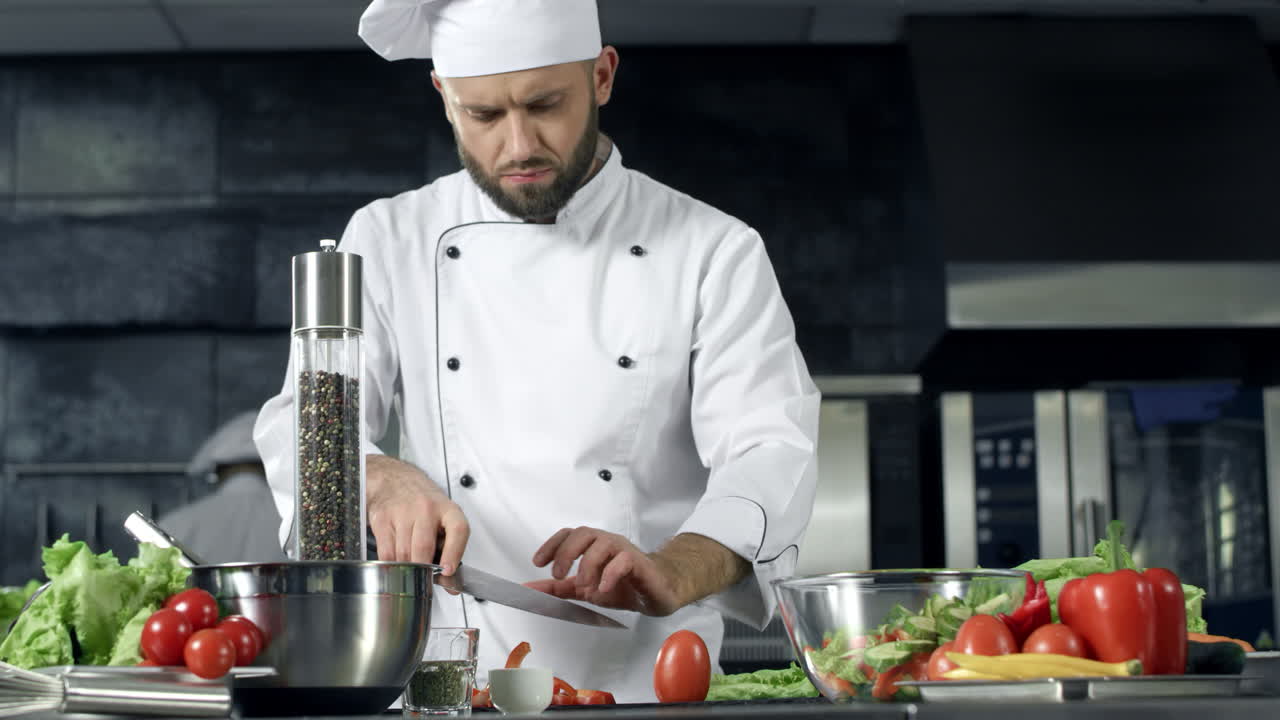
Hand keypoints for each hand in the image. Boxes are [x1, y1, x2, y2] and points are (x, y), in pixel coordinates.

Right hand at [366, 455, 468, 573]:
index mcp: (447, 509)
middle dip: (423, 569)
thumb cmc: (423, 503)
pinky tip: (396, 562)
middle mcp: (426, 508)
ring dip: (406, 567)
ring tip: (410, 568)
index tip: (448, 570)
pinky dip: (391, 564)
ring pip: (403, 553)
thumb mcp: (443, 516)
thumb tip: (447, 578)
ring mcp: (402, 512)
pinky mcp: (383, 518)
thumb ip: (448, 544)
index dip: (454, 553)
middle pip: (423, 547)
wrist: (394, 480)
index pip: (458, 529)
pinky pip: (386, 552)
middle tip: (423, 578)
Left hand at [526, 527, 682, 615]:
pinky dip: (610, 573)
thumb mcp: (585, 589)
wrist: (657, 593)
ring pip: (602, 544)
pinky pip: (624, 560)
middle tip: (557, 575)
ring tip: (582, 585)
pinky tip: (603, 588)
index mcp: (593, 546)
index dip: (552, 545)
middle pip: (583, 534)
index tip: (538, 562)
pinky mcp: (639, 563)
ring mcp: (624, 551)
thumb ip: (559, 588)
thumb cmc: (623, 585)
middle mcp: (607, 543)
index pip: (569, 535)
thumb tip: (531, 589)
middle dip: (566, 553)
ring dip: (587, 564)